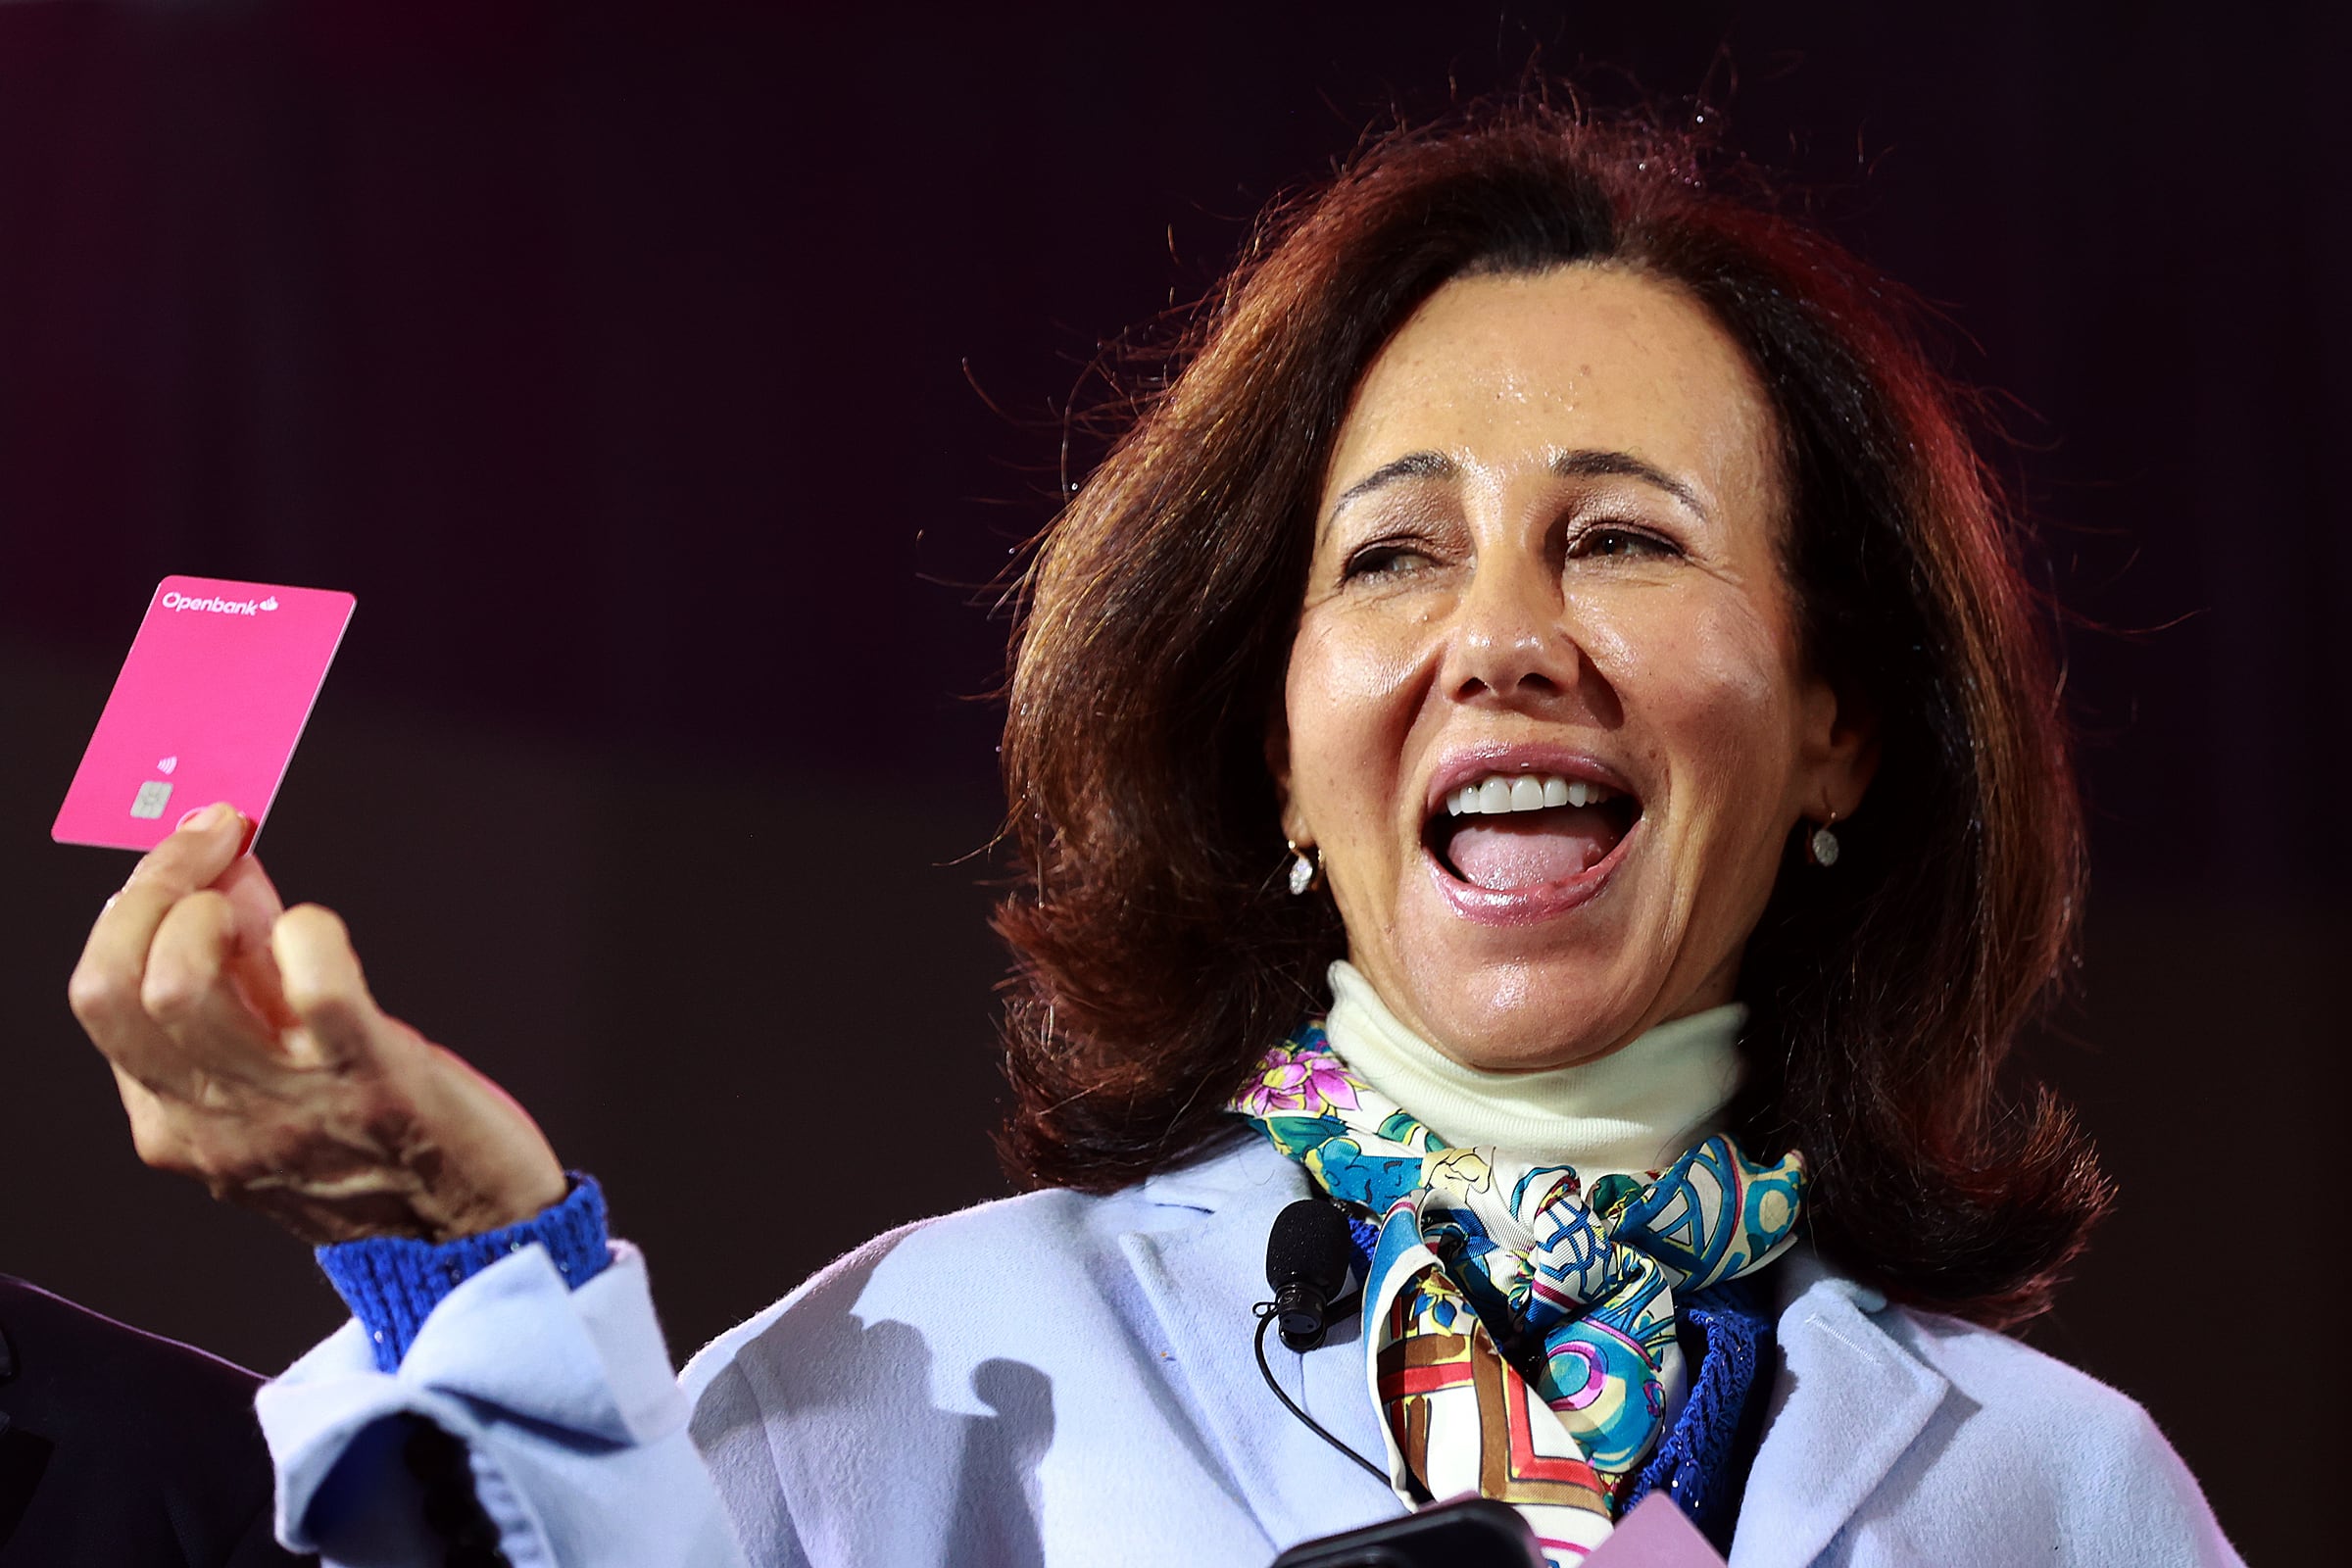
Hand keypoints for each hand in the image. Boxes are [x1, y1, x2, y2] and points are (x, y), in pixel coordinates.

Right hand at [67, 801, 568, 1244]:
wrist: (472, 1233)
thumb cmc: (378, 1141)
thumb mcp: (276, 1072)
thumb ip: (241, 977)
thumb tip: (222, 868)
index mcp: (174, 1120)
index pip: (101, 996)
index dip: (133, 902)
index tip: (189, 845)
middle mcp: (213, 1122)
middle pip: (124, 985)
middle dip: (158, 887)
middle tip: (217, 842)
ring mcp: (288, 1105)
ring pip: (184, 986)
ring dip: (215, 908)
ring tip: (265, 903)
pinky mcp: (372, 1082)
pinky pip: (316, 989)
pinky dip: (310, 932)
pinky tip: (324, 931)